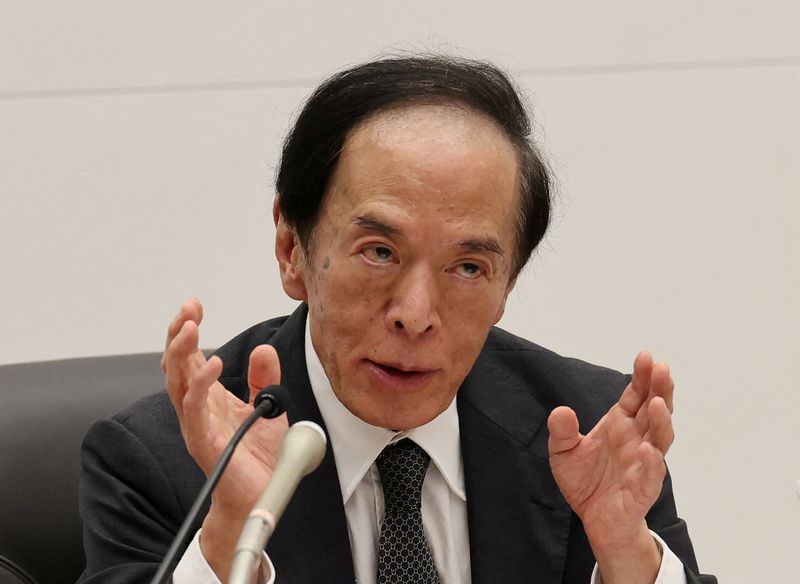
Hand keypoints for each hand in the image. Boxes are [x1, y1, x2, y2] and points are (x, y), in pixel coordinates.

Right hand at [163, 298, 286, 580]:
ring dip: (182, 354)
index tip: (194, 303)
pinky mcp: (204, 443)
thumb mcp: (269, 408)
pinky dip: (200, 386)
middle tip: (189, 309)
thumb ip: (264, 379)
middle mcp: (197, 407)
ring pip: (178, 383)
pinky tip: (210, 365)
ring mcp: (197, 425)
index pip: (189, 356)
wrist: (261, 495)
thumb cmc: (257, 456)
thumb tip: (263, 349)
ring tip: (191, 327)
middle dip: (179, 333)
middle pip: (177, 364)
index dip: (187, 329)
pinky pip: (196, 411)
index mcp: (208, 396)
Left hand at [547, 351, 672, 582]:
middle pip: (655, 410)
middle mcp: (637, 439)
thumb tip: (560, 411)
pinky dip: (651, 463)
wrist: (594, 519)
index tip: (647, 356)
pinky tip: (649, 450)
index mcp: (621, 424)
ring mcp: (643, 464)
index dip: (643, 376)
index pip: (636, 395)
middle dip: (660, 389)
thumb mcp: (563, 452)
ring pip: (660, 439)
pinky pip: (650, 476)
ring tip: (659, 403)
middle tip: (662, 369)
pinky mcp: (642, 490)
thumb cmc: (587, 481)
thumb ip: (561, 432)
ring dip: (661, 421)